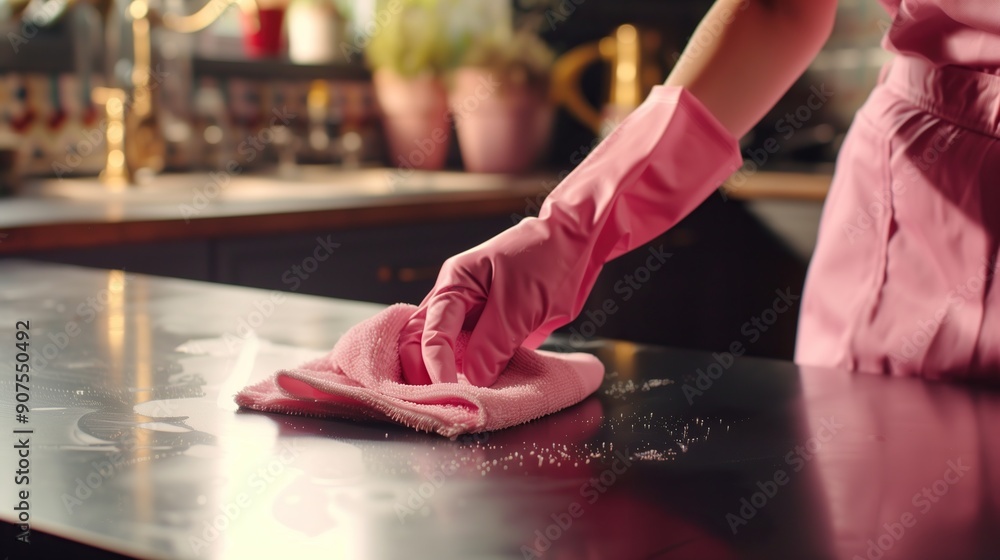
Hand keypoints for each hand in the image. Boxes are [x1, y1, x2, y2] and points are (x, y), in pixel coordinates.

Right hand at [399, 217, 587, 385]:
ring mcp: (471, 313)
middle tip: (440, 400)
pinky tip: (475, 390)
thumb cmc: (547, 260)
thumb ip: (494, 343)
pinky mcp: (489, 327)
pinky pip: (471, 353)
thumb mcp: (520, 304)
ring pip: (443, 349)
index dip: (436, 365)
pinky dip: (469, 373)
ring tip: (454, 400)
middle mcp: (456, 298)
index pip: (430, 330)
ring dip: (445, 374)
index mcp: (455, 283)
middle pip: (420, 339)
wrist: (576, 244)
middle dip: (423, 371)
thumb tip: (474, 379)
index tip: (450, 392)